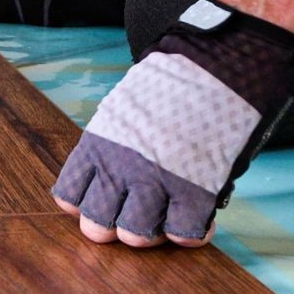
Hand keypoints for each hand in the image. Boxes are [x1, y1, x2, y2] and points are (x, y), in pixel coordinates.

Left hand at [52, 0, 293, 247]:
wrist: (223, 56)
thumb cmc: (180, 76)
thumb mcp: (130, 106)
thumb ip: (119, 144)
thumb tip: (122, 180)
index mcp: (98, 144)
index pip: (70, 198)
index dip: (90, 203)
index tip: (110, 197)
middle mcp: (118, 168)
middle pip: (97, 228)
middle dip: (117, 225)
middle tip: (139, 211)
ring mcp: (155, 182)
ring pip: (136, 237)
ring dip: (154, 231)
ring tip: (170, 213)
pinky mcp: (195, 191)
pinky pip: (184, 234)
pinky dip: (191, 231)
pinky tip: (197, 215)